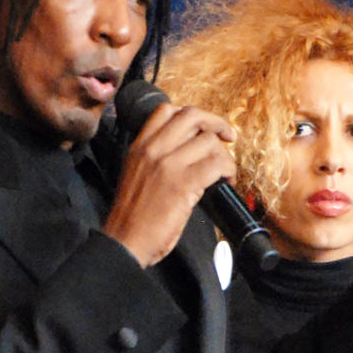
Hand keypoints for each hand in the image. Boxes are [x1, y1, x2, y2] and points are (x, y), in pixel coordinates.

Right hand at [103, 104, 235, 266]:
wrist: (125, 242)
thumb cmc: (132, 216)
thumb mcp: (135, 173)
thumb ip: (155, 157)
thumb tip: (188, 150)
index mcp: (140, 146)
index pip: (166, 110)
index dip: (192, 115)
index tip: (204, 127)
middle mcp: (153, 149)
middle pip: (192, 116)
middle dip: (216, 123)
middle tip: (227, 136)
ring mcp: (168, 165)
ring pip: (209, 141)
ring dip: (224, 156)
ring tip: (224, 171)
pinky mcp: (182, 184)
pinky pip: (215, 165)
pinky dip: (227, 171)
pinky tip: (225, 181)